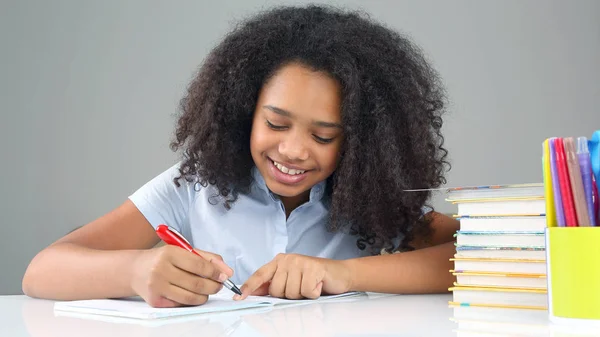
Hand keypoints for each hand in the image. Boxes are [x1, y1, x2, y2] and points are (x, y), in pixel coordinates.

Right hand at [130, 245, 232, 307]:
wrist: (135, 270)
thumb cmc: (164, 259)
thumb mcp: (183, 251)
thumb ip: (207, 258)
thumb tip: (227, 271)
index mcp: (169, 253)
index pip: (199, 265)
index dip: (215, 272)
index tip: (224, 276)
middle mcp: (161, 270)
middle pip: (197, 283)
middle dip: (214, 286)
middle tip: (219, 285)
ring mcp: (157, 287)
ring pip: (190, 297)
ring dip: (204, 296)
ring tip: (207, 291)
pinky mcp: (155, 301)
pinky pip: (181, 304)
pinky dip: (191, 301)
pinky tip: (192, 294)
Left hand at [238, 253, 352, 299]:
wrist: (340, 274)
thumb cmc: (314, 278)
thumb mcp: (291, 280)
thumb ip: (273, 284)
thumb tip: (253, 292)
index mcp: (279, 261)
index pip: (260, 275)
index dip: (249, 287)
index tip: (239, 297)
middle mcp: (287, 259)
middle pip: (276, 290)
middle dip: (289, 294)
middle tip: (301, 286)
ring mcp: (300, 262)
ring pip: (291, 293)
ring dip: (302, 294)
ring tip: (310, 285)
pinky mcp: (313, 268)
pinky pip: (306, 291)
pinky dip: (314, 293)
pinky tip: (318, 285)